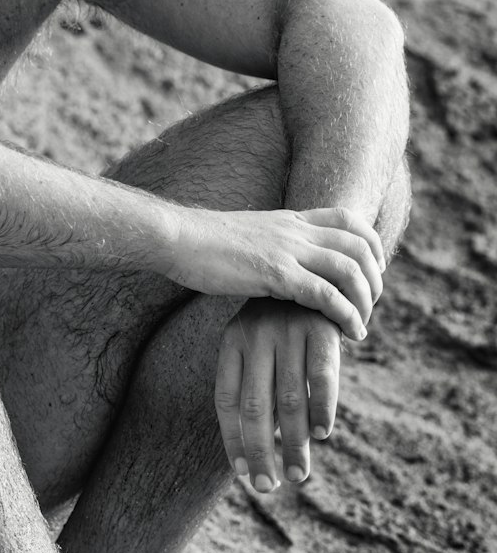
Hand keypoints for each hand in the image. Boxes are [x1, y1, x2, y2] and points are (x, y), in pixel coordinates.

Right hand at [168, 205, 383, 341]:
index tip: (371, 269)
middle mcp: (295, 230)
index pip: (348, 219)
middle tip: (372, 303)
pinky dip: (346, 315)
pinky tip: (350, 333)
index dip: (370, 243)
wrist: (176, 238)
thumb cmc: (202, 244)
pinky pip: (325, 295)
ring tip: (363, 323)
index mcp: (289, 219)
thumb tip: (282, 263)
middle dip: (375, 277)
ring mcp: (287, 250)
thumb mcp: (248, 235)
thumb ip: (272, 245)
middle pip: (358, 246)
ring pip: (349, 270)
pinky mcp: (275, 274)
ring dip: (366, 300)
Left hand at [214, 300, 343, 491]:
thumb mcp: (258, 338)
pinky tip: (322, 435)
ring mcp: (289, 331)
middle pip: (253, 407)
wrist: (316, 265)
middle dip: (260, 452)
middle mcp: (256, 336)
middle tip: (267, 486)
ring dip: (293, 443)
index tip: (242, 472)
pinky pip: (323, 378)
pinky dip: (323, 409)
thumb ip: (255, 380)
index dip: (233, 439)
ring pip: (288, 400)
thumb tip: (256, 444)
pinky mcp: (322, 328)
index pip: (226, 400)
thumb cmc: (284, 316)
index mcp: (233, 340)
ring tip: (297, 474)